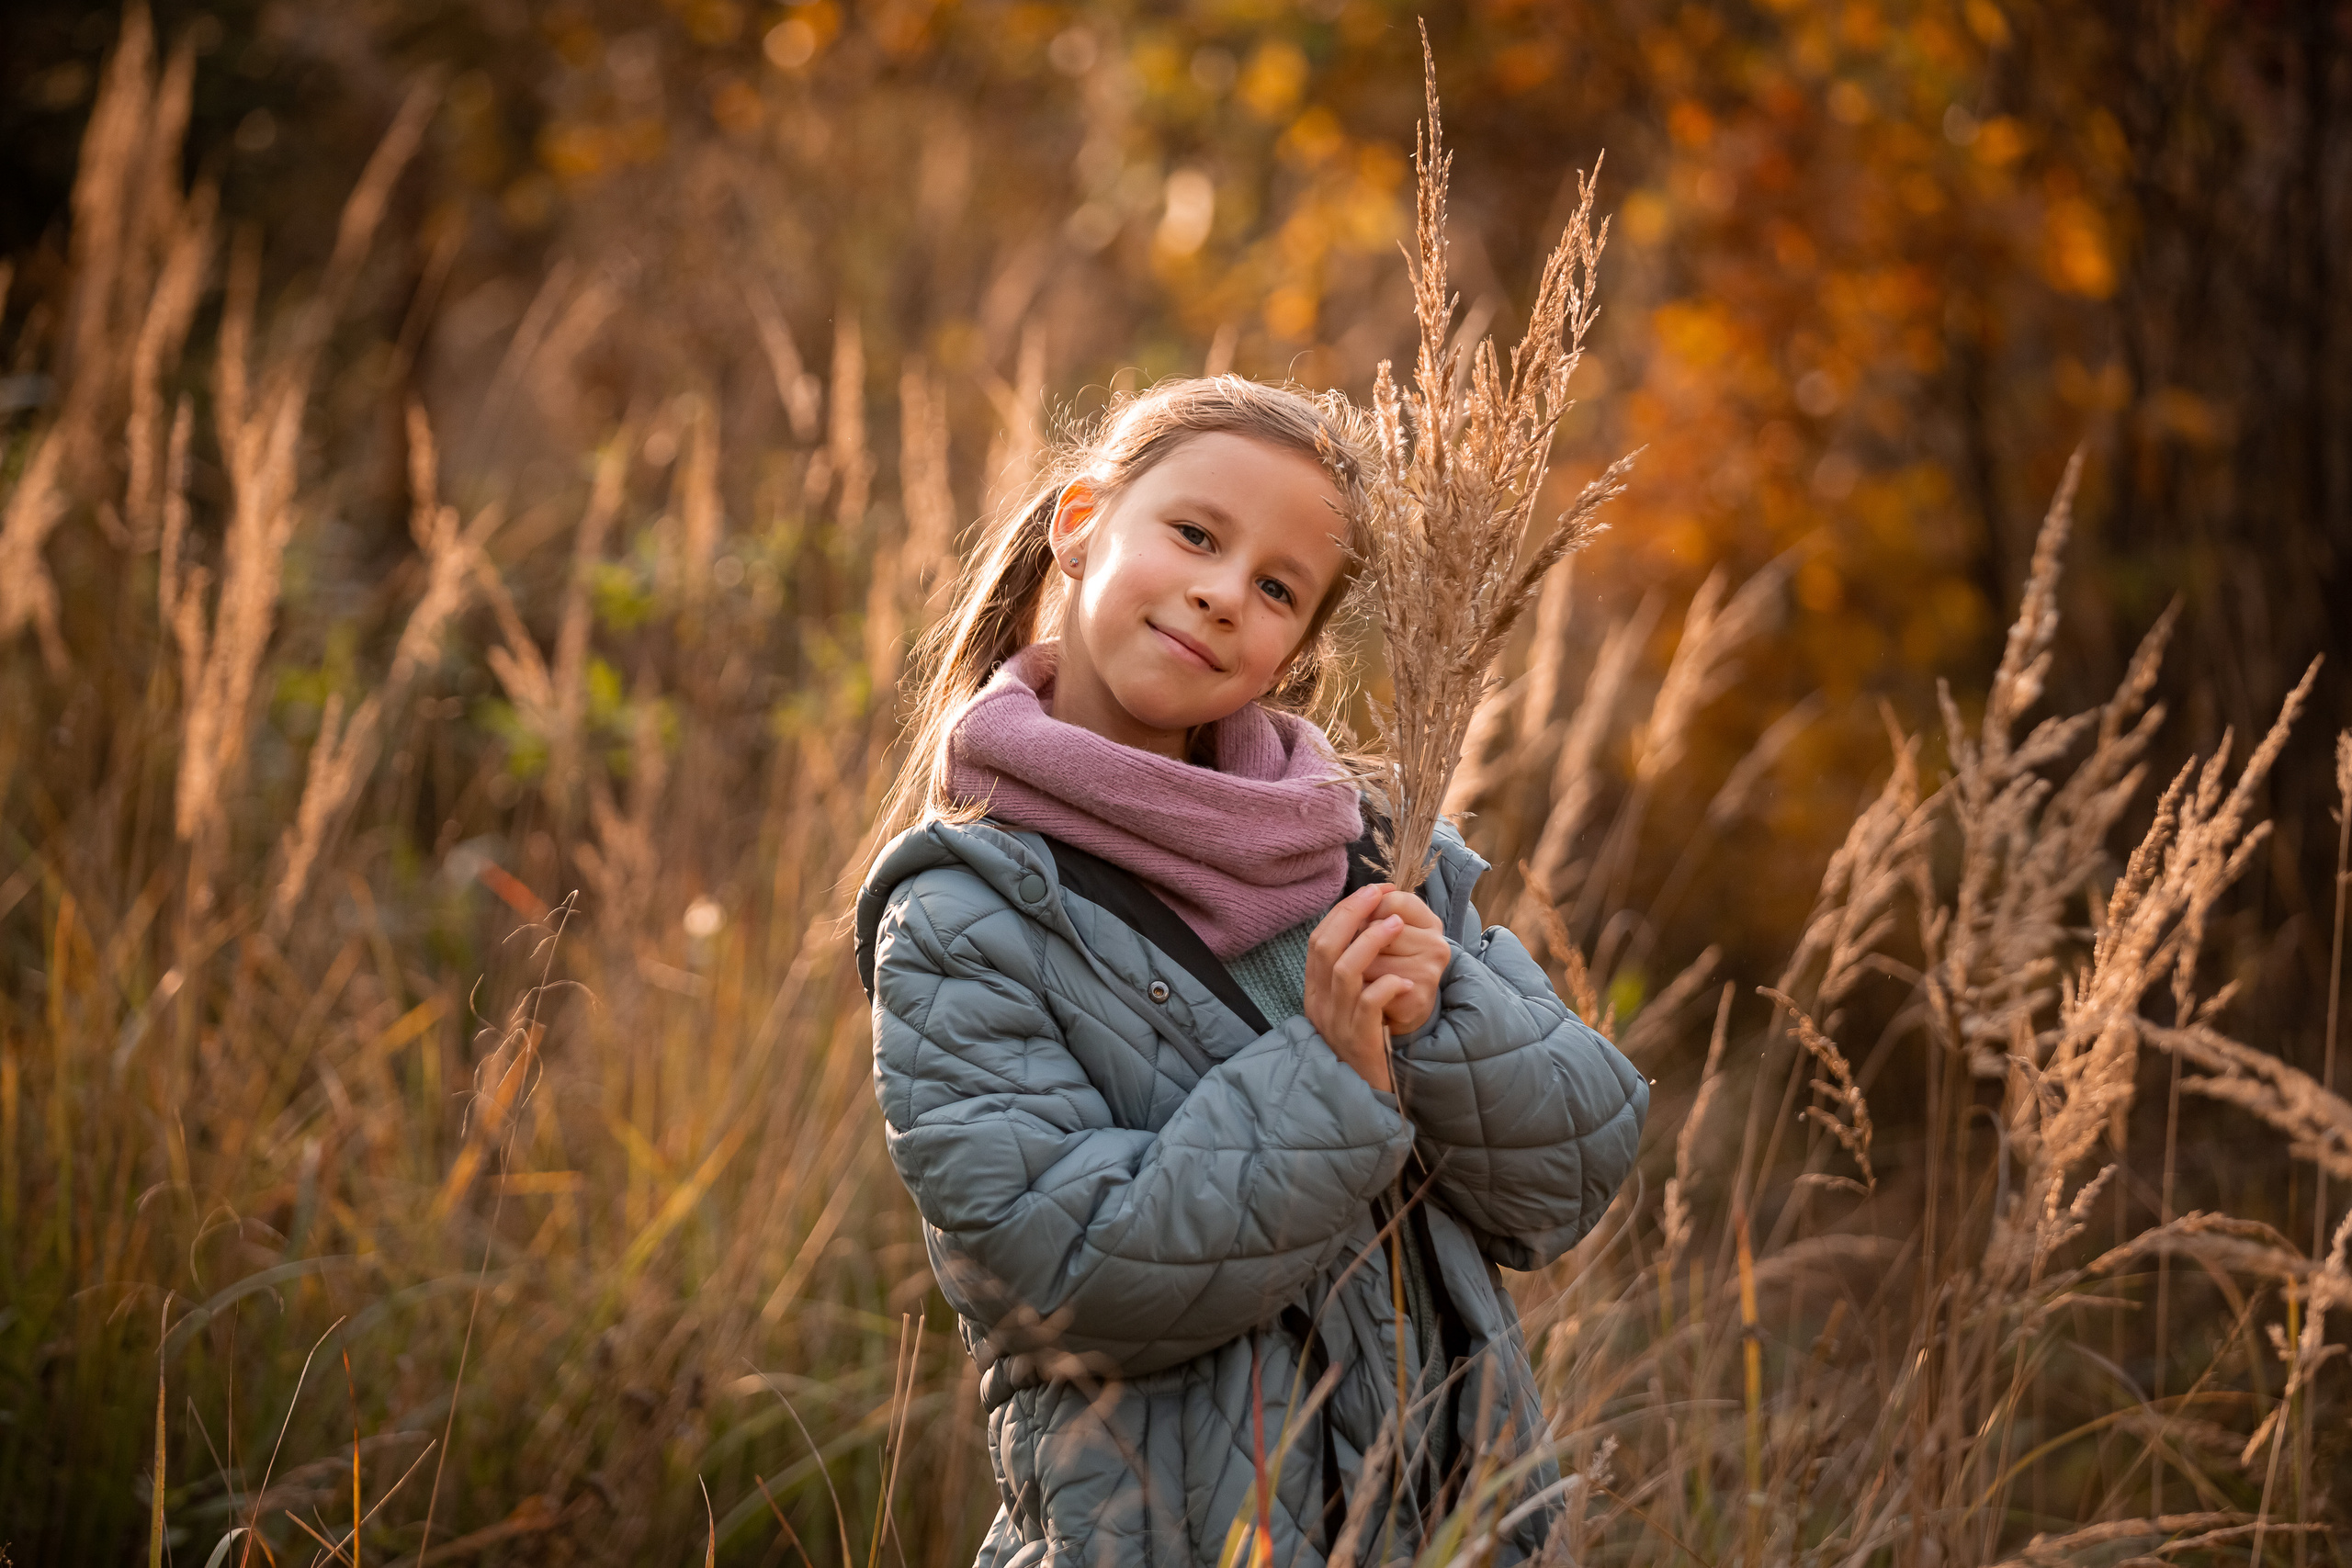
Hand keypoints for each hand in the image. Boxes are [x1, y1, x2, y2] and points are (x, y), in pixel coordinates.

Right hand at [1303, 885, 1411, 1092]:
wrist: (1365, 1093)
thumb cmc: (1366, 1042)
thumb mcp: (1350, 1004)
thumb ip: (1353, 971)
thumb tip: (1373, 925)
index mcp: (1315, 990)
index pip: (1319, 939)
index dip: (1344, 911)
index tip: (1372, 890)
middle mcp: (1319, 1003)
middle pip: (1325, 946)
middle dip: (1353, 913)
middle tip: (1380, 894)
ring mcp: (1336, 1022)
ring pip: (1345, 970)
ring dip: (1372, 941)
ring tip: (1397, 925)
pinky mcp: (1359, 1040)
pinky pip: (1369, 1004)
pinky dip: (1388, 985)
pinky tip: (1408, 980)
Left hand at [1360, 888, 1446, 1034]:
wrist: (1405, 1009)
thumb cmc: (1392, 964)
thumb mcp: (1390, 932)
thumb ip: (1377, 911)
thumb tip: (1361, 899)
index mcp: (1431, 923)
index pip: (1393, 902)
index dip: (1369, 911)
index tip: (1366, 926)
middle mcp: (1436, 945)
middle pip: (1378, 928)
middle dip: (1358, 942)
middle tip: (1364, 957)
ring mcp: (1429, 973)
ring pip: (1370, 959)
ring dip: (1354, 968)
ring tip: (1364, 977)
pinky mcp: (1416, 999)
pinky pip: (1372, 987)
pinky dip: (1360, 990)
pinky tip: (1367, 993)